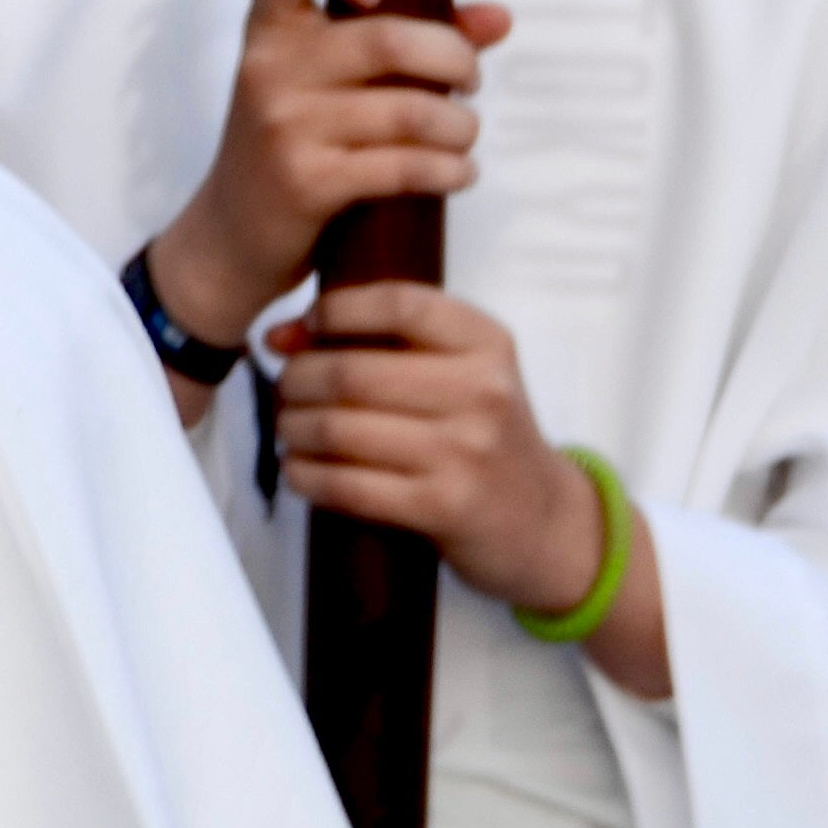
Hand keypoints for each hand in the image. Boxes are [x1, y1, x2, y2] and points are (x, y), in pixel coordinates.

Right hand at [145, 0, 508, 345]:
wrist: (231, 233)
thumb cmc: (292, 142)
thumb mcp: (325, 82)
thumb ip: (409, 41)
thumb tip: (499, 17)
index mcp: (270, 31)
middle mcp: (269, 70)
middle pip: (388, 39)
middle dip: (455, 59)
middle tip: (469, 80)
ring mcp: (285, 127)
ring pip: (410, 110)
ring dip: (461, 125)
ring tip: (463, 134)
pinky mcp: (306, 183)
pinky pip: (405, 166)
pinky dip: (450, 170)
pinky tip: (457, 173)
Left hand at [270, 283, 671, 697]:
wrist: (547, 523)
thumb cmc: (486, 437)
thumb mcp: (461, 375)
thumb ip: (383, 343)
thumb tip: (280, 336)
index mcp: (486, 344)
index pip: (398, 304)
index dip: (334, 311)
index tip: (303, 330)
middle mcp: (481, 391)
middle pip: (350, 371)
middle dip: (296, 380)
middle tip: (285, 391)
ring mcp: (464, 452)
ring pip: (338, 428)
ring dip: (292, 429)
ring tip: (289, 429)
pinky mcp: (443, 507)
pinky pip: (346, 485)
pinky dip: (306, 475)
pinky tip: (299, 470)